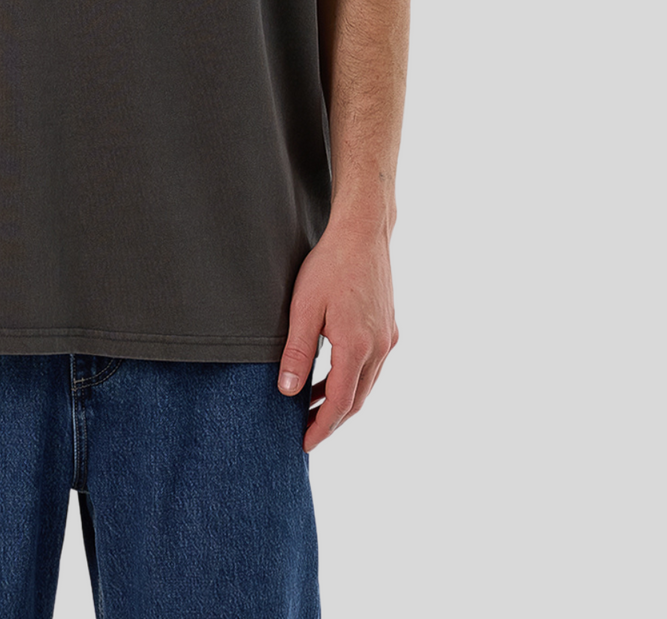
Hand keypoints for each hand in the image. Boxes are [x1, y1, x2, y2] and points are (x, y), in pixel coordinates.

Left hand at [276, 221, 399, 450]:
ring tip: (313, 406)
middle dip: (332, 420)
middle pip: (357, 400)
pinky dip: (352, 378)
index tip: (305, 444)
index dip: (323, 428)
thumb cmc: (329, 265)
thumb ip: (297, 352)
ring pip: (366, 384)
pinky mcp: (388, 327)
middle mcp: (378, 348)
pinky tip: (332, 373)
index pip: (341, 404)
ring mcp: (387, 338)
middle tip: (306, 431)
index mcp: (357, 347)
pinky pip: (372, 365)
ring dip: (342, 399)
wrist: (363, 232)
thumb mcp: (304, 308)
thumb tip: (287, 392)